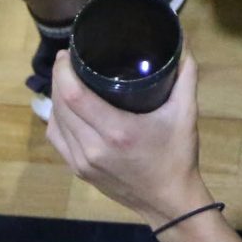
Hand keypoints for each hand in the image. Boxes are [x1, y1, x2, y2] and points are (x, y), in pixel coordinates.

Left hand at [43, 52, 214, 227]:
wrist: (169, 201)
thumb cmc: (177, 155)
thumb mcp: (186, 112)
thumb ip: (185, 74)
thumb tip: (181, 40)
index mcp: (117, 131)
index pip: (74, 96)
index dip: (63, 71)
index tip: (67, 53)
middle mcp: (93, 148)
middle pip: (60, 105)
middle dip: (59, 78)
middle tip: (68, 60)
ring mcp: (82, 162)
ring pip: (55, 122)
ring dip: (56, 97)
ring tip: (67, 80)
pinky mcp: (78, 171)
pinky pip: (57, 139)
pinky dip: (57, 119)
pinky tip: (66, 108)